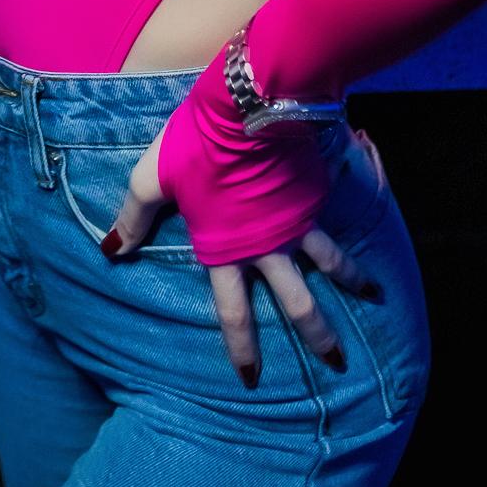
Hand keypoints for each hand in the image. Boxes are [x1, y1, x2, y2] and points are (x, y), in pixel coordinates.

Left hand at [99, 122, 383, 387]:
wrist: (249, 108)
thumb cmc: (197, 144)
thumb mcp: (153, 178)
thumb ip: (135, 216)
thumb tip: (113, 250)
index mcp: (227, 249)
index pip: (233, 310)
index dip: (242, 345)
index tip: (252, 378)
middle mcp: (268, 246)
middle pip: (295, 302)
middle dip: (317, 335)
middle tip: (336, 362)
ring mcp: (298, 222)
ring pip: (330, 264)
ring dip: (353, 284)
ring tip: (374, 297)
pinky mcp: (314, 194)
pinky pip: (335, 220)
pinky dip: (351, 227)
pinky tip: (362, 226)